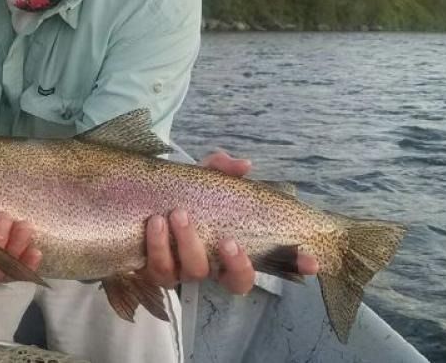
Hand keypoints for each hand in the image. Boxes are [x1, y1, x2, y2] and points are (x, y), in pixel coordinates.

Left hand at [140, 151, 318, 294]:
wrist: (133, 208)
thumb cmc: (178, 198)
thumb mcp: (201, 182)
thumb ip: (221, 172)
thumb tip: (243, 164)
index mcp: (232, 248)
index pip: (272, 262)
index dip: (294, 263)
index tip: (312, 261)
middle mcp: (214, 267)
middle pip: (236, 281)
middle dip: (234, 262)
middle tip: (225, 236)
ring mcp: (185, 272)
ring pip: (194, 273)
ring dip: (188, 245)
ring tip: (176, 215)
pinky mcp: (155, 273)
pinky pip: (159, 269)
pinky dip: (157, 245)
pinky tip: (155, 223)